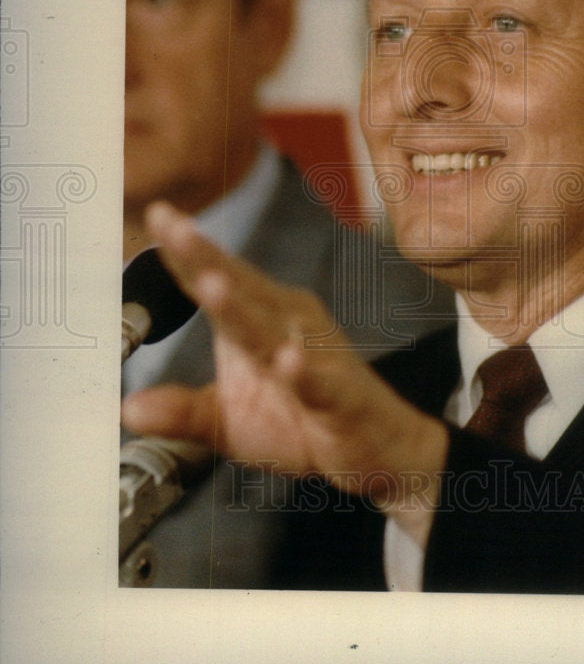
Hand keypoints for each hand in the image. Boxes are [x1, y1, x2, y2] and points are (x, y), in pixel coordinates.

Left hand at [121, 201, 447, 545]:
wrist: (377, 450)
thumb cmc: (305, 421)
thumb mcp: (229, 422)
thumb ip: (182, 411)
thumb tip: (127, 410)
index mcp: (259, 320)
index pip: (216, 281)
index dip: (185, 252)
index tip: (156, 214)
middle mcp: (288, 323)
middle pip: (240, 289)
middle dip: (205, 258)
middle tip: (173, 226)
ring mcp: (316, 354)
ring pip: (273, 329)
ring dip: (243, 308)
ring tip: (212, 284)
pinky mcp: (340, 394)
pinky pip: (319, 380)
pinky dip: (304, 370)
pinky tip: (289, 360)